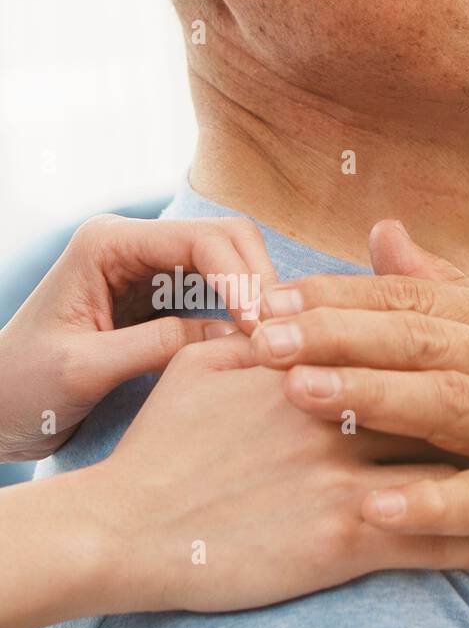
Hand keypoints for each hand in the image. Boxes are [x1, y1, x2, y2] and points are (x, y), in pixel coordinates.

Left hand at [0, 215, 274, 461]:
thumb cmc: (23, 387)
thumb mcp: (86, 369)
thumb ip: (156, 347)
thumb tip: (233, 336)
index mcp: (108, 244)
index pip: (202, 240)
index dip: (243, 280)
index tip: (263, 332)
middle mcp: (135, 246)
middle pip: (228, 239)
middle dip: (262, 283)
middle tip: (284, 337)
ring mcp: (152, 270)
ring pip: (234, 263)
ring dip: (261, 298)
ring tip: (278, 346)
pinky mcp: (165, 300)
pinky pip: (223, 294)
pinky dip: (248, 316)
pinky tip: (259, 349)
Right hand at [80, 334, 468, 616]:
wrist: (123, 531)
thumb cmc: (162, 448)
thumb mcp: (205, 367)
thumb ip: (264, 335)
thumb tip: (298, 310)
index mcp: (312, 364)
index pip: (409, 344)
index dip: (459, 354)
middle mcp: (340, 413)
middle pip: (449, 402)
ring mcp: (347, 476)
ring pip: (459, 471)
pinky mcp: (346, 540)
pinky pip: (440, 541)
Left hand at [248, 221, 468, 625]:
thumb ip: (453, 291)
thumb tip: (381, 235)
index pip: (413, 300)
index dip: (334, 298)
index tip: (257, 298)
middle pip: (422, 341)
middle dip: (335, 336)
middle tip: (256, 336)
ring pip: (452, 405)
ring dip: (373, 399)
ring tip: (299, 396)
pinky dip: (435, 503)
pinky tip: (378, 508)